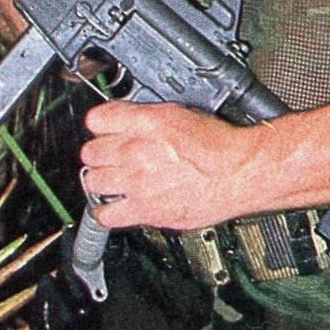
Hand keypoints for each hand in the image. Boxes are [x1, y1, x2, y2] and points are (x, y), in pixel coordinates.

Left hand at [79, 100, 255, 232]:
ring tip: (113, 182)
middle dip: (100, 155)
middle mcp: (136, 150)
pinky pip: (106, 215)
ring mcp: (137, 181)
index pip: (96, 119)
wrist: (239, 172)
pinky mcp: (144, 209)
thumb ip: (147, 118)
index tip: (105, 133)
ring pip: (94, 181)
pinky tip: (116, 207)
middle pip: (90, 152)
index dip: (101, 126)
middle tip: (111, 159)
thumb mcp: (180, 114)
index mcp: (144, 122)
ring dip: (101, 181)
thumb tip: (128, 120)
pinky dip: (106, 212)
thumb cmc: (218, 145)